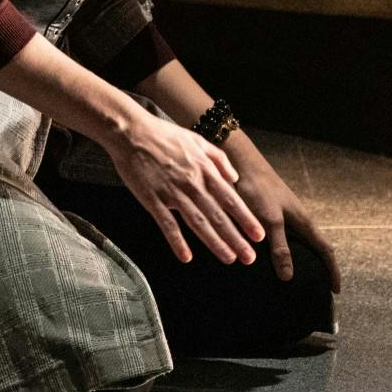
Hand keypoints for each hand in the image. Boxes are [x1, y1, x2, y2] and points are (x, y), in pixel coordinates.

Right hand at [105, 112, 264, 265]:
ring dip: (215, 242)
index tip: (258, 235)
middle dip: (236, 238)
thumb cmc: (166, 136)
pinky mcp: (153, 199)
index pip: (231, 199)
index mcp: (205, 170)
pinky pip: (167, 224)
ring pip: (198, 222)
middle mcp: (193, 183)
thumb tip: (235, 179)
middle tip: (249, 257)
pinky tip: (186, 257)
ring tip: (229, 258)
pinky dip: (177, 241)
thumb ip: (219, 160)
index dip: (246, 218)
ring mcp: (173, 192)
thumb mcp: (199, 141)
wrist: (133, 133)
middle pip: (218, 215)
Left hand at [232, 148, 342, 291]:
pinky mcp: (273, 212)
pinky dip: (289, 250)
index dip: (332, 271)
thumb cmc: (258, 190)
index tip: (336, 291)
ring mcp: (287, 215)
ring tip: (301, 276)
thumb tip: (289, 277)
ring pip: (302, 241)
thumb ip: (280, 247)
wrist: (243, 164)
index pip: (325, 250)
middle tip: (321, 287)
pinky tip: (277, 256)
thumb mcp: (270, 221)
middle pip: (316, 246)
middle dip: (322, 267)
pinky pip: (288, 236)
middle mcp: (299, 218)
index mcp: (303, 222)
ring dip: (306, 258)